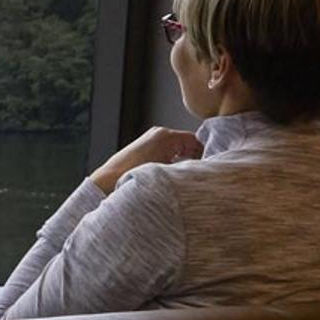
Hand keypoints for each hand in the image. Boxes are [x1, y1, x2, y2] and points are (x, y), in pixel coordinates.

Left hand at [85, 126, 200, 194]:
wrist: (106, 184)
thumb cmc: (133, 177)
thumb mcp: (168, 174)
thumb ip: (187, 171)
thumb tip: (202, 173)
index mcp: (166, 136)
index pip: (196, 140)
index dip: (206, 153)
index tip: (212, 166)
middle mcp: (158, 134)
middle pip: (187, 144)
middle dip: (196, 158)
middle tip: (203, 174)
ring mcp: (150, 141)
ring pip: (177, 149)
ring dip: (185, 162)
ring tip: (190, 178)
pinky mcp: (143, 150)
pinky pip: (166, 154)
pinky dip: (173, 163)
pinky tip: (175, 177)